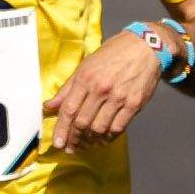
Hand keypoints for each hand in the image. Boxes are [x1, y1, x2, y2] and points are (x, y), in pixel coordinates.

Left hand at [43, 29, 162, 152]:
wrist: (145, 46)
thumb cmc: (113, 54)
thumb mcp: (86, 65)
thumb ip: (68, 88)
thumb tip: (49, 106)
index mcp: (86, 77)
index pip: (69, 109)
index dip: (61, 129)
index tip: (57, 143)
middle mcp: (101, 88)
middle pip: (82, 122)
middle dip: (74, 138)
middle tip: (71, 147)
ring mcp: (119, 97)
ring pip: (99, 128)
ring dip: (90, 140)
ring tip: (86, 144)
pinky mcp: (134, 103)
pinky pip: (118, 128)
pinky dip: (108, 137)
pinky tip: (103, 138)